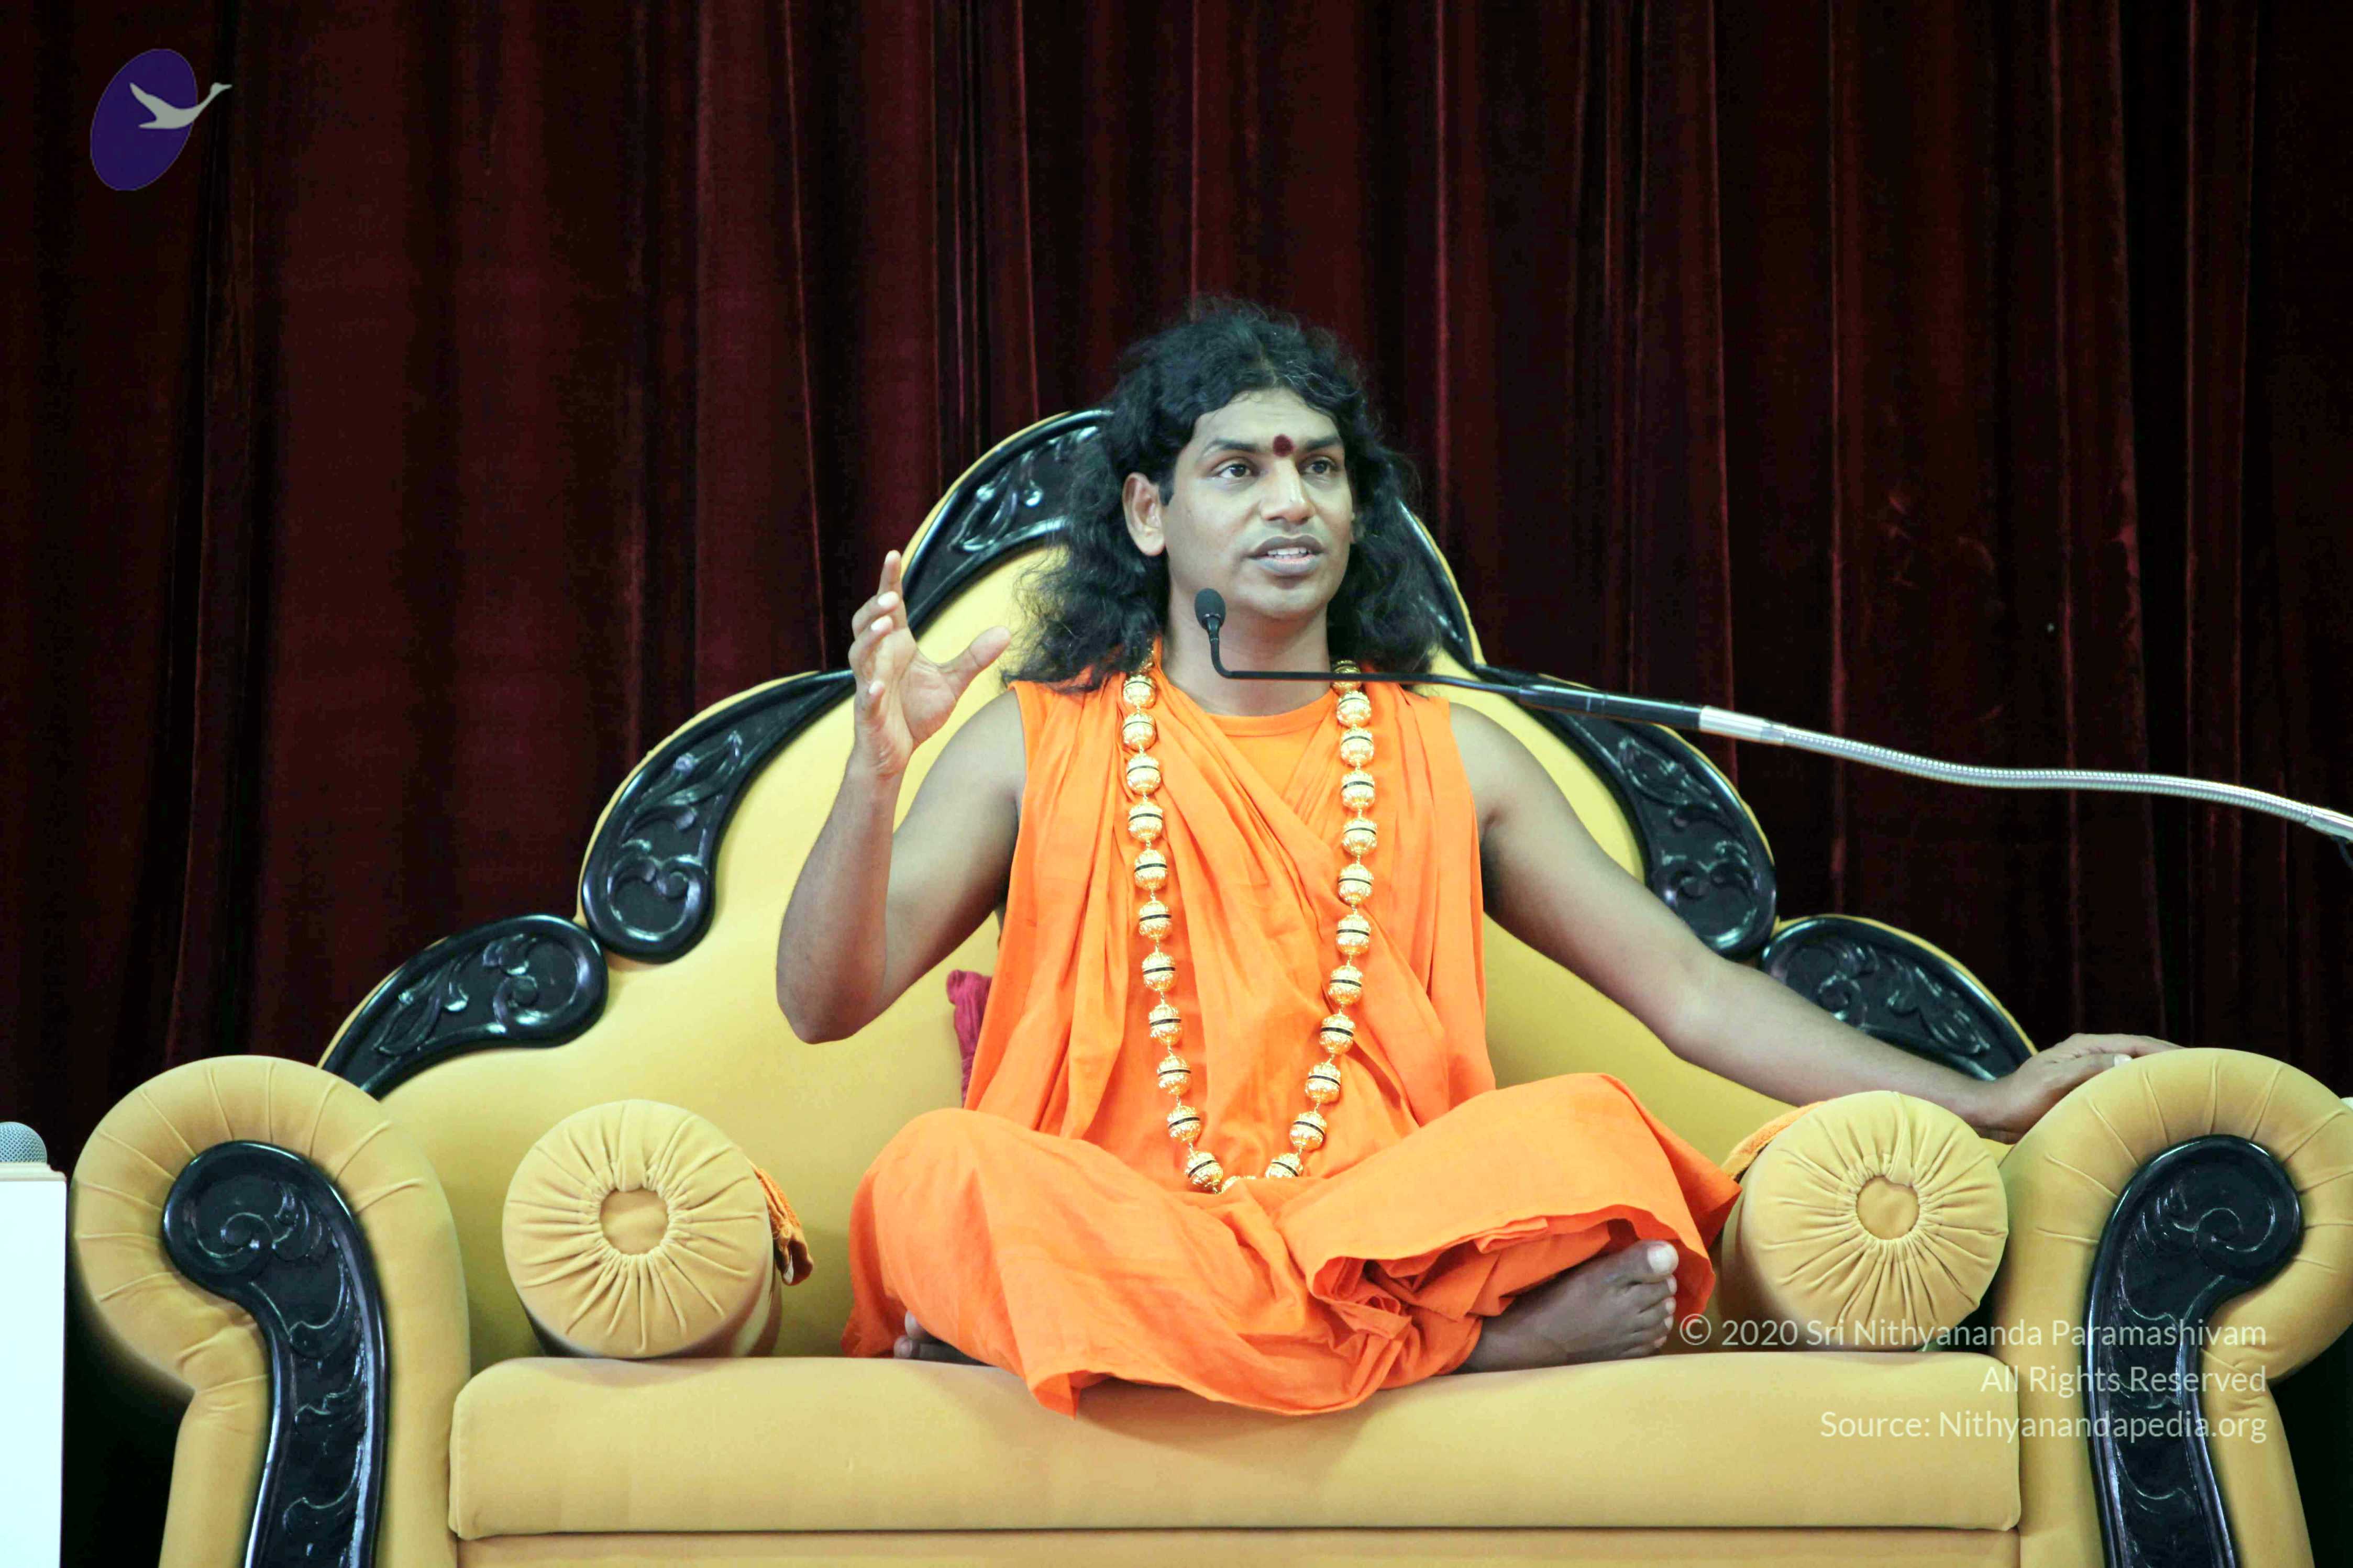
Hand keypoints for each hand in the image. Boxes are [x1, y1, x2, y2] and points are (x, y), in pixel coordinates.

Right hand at [847, 549, 1011, 779]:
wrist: (897, 753)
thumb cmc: (916, 714)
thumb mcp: (952, 682)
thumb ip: (975, 657)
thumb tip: (1006, 632)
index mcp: (896, 646)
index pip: (890, 608)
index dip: (889, 581)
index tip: (894, 554)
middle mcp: (878, 659)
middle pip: (866, 623)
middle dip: (875, 608)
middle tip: (893, 596)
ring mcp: (869, 684)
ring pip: (859, 655)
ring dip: (869, 639)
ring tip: (885, 624)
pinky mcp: (868, 712)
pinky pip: (866, 698)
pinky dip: (871, 690)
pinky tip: (878, 686)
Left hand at [1971, 1032, 2180, 1141]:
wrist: (1996, 1113)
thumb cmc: (2020, 1097)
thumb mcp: (2054, 1081)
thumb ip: (2088, 1068)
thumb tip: (2127, 1060)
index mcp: (2085, 1046)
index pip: (2136, 1043)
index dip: (2166, 1051)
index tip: (2194, 1060)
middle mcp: (2090, 1053)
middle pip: (2139, 1051)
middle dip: (2169, 1059)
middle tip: (2203, 1071)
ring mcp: (2088, 1069)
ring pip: (2133, 1067)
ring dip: (2158, 1073)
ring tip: (2189, 1085)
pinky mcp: (2086, 1087)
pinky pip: (2122, 1084)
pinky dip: (2142, 1087)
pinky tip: (2157, 1101)